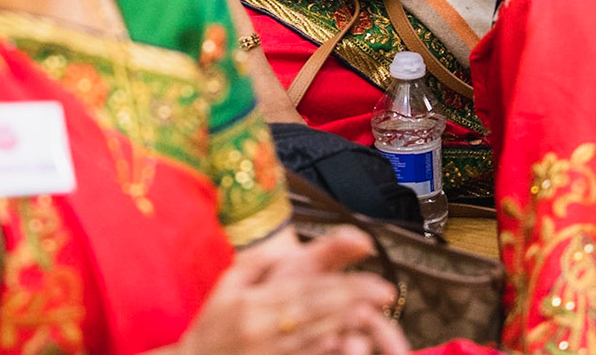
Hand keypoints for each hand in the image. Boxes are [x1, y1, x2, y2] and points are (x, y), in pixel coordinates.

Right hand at [179, 228, 407, 354]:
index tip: (365, 276)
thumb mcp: (224, 288)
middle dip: (352, 299)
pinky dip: (327, 348)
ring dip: (345, 323)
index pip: (303, 288)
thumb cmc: (211, 326)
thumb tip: (282, 250)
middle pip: (315, 310)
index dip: (337, 283)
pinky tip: (348, 340)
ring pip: (315, 335)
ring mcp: (272, 352)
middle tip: (384, 291)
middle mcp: (264, 328)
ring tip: (372, 312)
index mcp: (253, 303)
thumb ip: (253, 265)